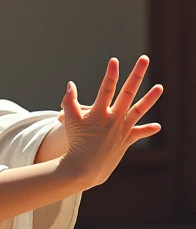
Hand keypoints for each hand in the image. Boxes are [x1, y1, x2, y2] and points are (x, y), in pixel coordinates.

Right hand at [59, 56, 162, 187]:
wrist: (84, 168)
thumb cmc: (75, 143)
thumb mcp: (68, 120)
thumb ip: (69, 101)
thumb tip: (71, 84)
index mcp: (99, 112)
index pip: (107, 88)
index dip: (111, 74)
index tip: (114, 61)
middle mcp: (114, 119)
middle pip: (127, 92)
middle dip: (136, 74)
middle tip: (144, 59)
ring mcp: (122, 130)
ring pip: (139, 110)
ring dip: (150, 98)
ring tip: (160, 87)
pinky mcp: (125, 141)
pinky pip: (138, 133)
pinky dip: (147, 130)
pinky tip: (157, 126)